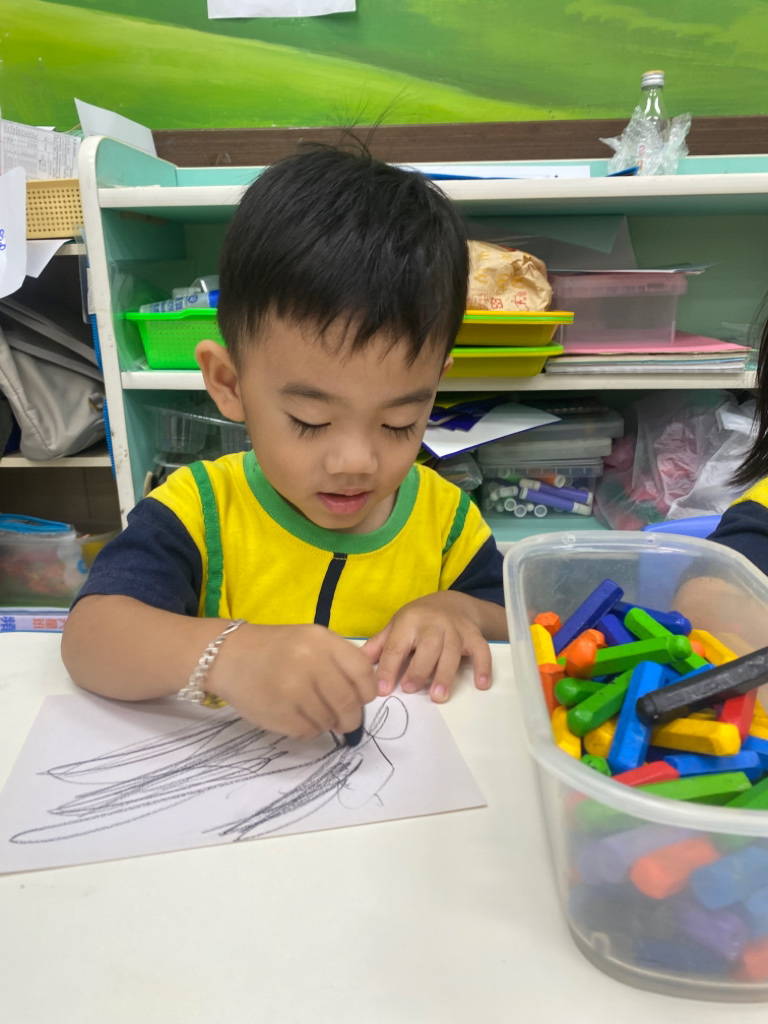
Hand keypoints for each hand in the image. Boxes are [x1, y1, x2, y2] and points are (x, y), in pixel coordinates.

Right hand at [208, 623, 376, 739]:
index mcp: (322, 640)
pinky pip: (308, 732)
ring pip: (329, 720)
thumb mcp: (310, 639)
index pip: (362, 672)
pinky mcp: (279, 713)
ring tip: (315, 714)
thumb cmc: (275, 648)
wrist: (227, 655)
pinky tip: (298, 718)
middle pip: (348, 702)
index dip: (367, 691)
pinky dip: (309, 730)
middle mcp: (310, 663)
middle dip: (351, 717)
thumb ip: (339, 660)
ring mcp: (293, 689)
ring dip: (328, 724)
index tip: (363, 699)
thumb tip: (364, 694)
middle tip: (346, 722)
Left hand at [361, 592, 492, 702]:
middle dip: (419, 668)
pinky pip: (481, 650)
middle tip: (411, 690)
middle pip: (427, 647)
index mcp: (409, 622)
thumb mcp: (396, 627)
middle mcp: (432, 623)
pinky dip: (483, 666)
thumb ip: (379, 646)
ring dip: (445, 673)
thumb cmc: (418, 621)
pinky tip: (481, 685)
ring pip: (451, 650)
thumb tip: (357, 663)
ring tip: (440, 696)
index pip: (396, 646)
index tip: (382, 689)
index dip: (389, 668)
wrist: (453, 602)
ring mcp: (455, 628)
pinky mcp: (473, 635)